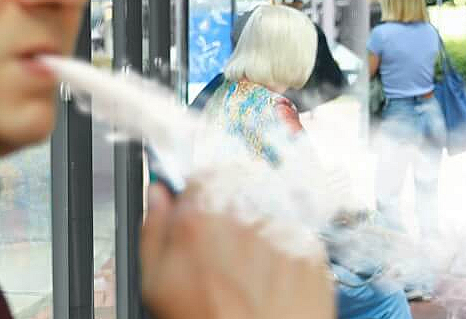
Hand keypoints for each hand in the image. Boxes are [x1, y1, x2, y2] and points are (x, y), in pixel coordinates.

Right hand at [140, 184, 336, 318]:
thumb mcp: (157, 285)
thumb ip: (154, 231)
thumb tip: (158, 195)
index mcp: (201, 220)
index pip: (204, 180)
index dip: (202, 199)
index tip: (204, 217)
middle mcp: (245, 216)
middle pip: (239, 194)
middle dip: (233, 216)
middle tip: (229, 255)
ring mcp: (283, 231)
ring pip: (269, 216)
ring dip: (261, 234)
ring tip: (252, 274)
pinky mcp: (311, 250)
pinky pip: (296, 239)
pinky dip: (286, 254)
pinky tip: (274, 283)